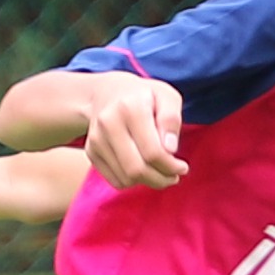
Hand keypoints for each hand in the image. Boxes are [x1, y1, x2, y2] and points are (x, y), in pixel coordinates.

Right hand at [81, 75, 186, 189]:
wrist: (107, 92)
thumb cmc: (144, 96)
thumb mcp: (167, 97)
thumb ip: (171, 120)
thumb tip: (170, 149)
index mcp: (130, 108)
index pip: (153, 152)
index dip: (171, 166)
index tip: (182, 167)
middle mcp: (109, 124)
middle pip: (136, 169)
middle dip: (160, 180)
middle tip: (173, 176)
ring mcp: (96, 139)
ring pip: (126, 179)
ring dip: (148, 182)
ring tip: (160, 172)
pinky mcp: (91, 151)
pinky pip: (115, 180)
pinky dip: (133, 181)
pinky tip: (142, 168)